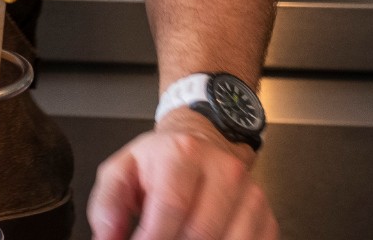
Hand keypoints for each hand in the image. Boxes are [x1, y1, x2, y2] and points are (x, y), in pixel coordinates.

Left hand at [86, 109, 276, 239]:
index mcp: (183, 153)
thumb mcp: (122, 170)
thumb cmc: (160, 161)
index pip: (171, 207)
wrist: (203, 141)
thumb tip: (107, 237)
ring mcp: (250, 194)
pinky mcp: (265, 217)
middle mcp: (223, 170)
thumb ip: (107, 203)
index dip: (152, 238)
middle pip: (201, 232)